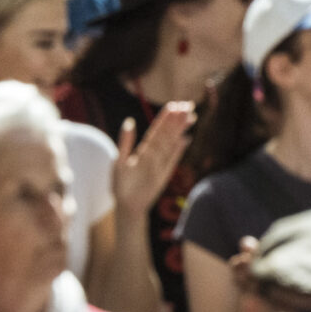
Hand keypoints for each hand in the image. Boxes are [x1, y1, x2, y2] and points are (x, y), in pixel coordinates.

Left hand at [112, 103, 194, 218]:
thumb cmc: (120, 185)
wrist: (127, 206)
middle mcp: (154, 154)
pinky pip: (173, 159)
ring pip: (172, 144)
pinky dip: (179, 149)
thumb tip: (130, 121)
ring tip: (191, 117)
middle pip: (168, 134)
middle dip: (177, 120)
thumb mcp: (119, 163)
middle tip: (188, 105)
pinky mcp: (165, 174)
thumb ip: (125, 142)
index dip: (165, 118)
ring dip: (181, 130)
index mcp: (143, 150)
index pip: (157, 130)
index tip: (174, 105)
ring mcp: (161, 163)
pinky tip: (186, 138)